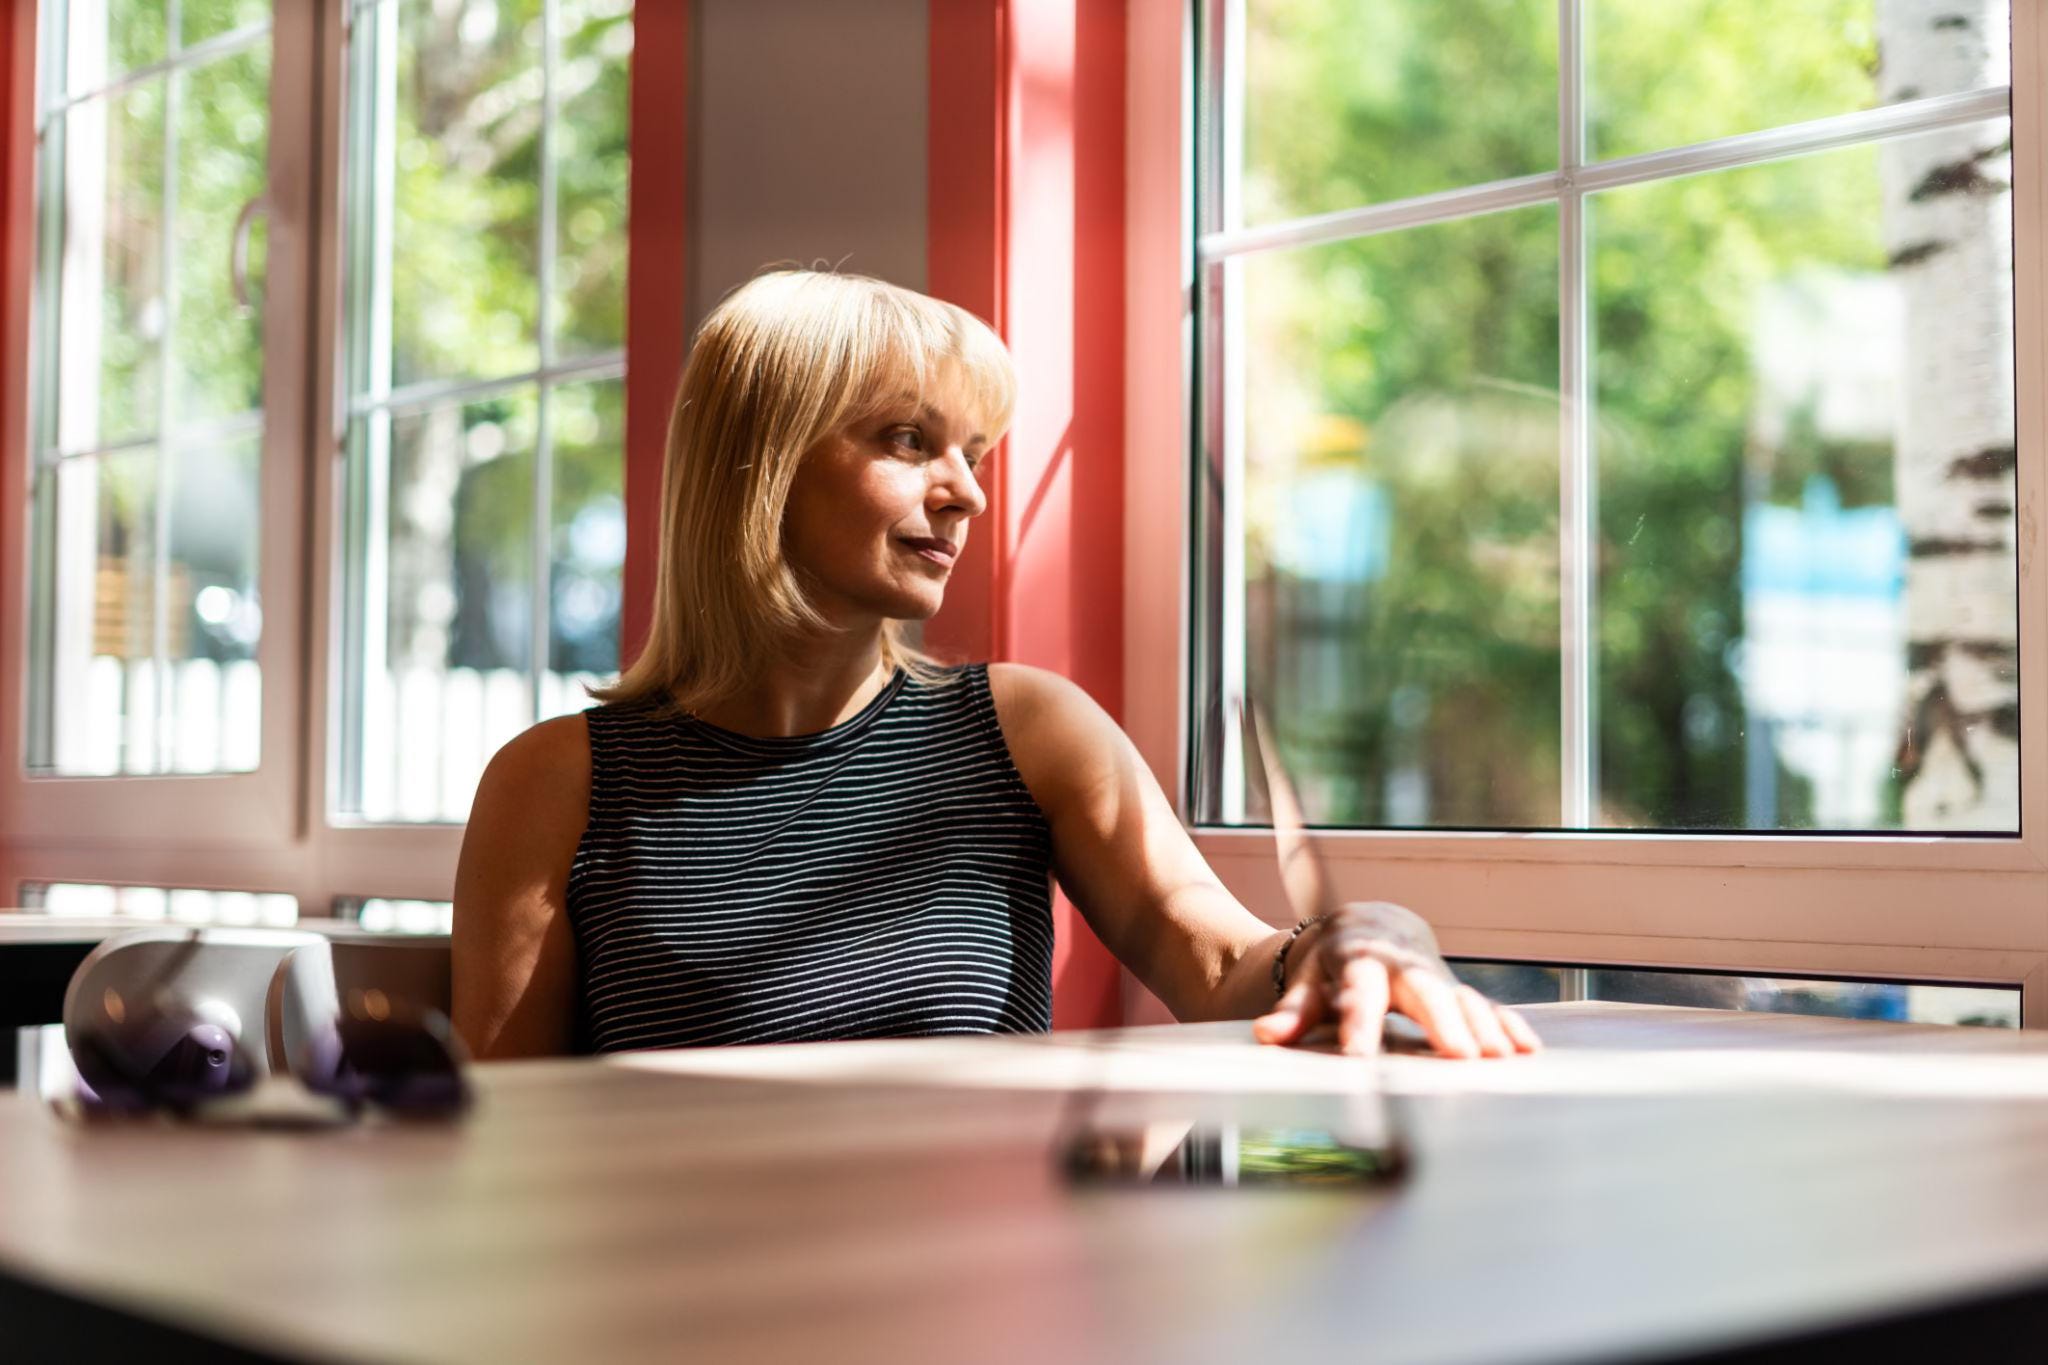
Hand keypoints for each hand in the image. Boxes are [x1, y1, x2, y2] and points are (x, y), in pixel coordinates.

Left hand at [1251, 901, 1541, 1059]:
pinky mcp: (1456, 987)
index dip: (1360, 1024)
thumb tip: (1267, 1035)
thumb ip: (1293, 1011)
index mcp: (1359, 960)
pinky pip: (1484, 1004)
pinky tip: (1526, 1049)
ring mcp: (1434, 974)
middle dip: (1444, 1021)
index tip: (1361, 1059)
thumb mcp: (1309, 982)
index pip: (1358, 992)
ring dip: (1483, 1027)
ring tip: (1500, 1059)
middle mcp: (1402, 964)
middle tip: (1460, 1056)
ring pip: (1460, 997)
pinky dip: (1506, 1023)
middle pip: (1424, 990)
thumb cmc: (1333, 964)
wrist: (1370, 925)